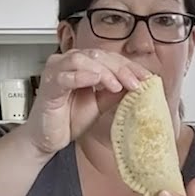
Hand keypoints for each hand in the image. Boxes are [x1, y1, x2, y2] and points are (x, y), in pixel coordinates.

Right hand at [24, 48, 150, 155]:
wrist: (47, 139)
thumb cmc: (67, 118)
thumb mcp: (99, 104)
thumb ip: (114, 91)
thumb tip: (138, 83)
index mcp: (82, 64)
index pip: (109, 58)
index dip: (130, 66)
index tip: (147, 77)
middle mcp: (68, 62)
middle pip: (98, 56)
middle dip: (120, 69)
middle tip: (136, 82)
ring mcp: (56, 71)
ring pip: (83, 60)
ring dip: (104, 72)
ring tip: (118, 85)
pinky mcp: (48, 85)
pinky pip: (65, 76)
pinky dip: (82, 77)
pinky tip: (96, 82)